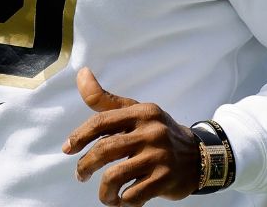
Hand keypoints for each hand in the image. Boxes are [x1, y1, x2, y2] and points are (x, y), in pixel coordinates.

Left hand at [62, 68, 201, 206]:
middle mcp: (151, 132)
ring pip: (116, 176)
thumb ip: (106, 100)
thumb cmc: (158, 133)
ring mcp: (160, 156)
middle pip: (105, 150)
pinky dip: (123, 202)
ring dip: (103, 191)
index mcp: (142, 113)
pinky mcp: (166, 179)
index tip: (67, 149)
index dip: (80, 136)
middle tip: (80, 175)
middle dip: (85, 166)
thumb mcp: (136, 112)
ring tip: (105, 195)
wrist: (199, 157)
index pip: (102, 121)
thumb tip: (81, 73)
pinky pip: (134, 195)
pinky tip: (123, 200)